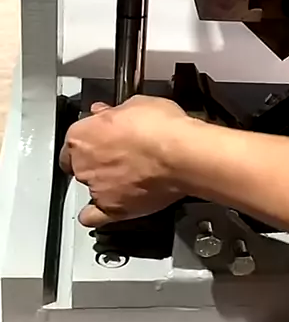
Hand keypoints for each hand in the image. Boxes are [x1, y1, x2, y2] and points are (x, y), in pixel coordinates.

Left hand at [60, 96, 191, 227]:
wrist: (181, 155)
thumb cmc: (161, 128)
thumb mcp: (135, 104)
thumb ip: (114, 113)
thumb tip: (107, 113)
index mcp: (82, 135)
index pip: (75, 139)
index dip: (91, 138)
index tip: (103, 136)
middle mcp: (83, 164)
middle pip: (81, 165)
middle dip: (97, 160)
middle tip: (121, 155)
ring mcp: (97, 189)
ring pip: (90, 188)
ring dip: (103, 183)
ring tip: (127, 178)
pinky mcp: (114, 209)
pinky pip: (94, 217)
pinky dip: (96, 216)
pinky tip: (104, 210)